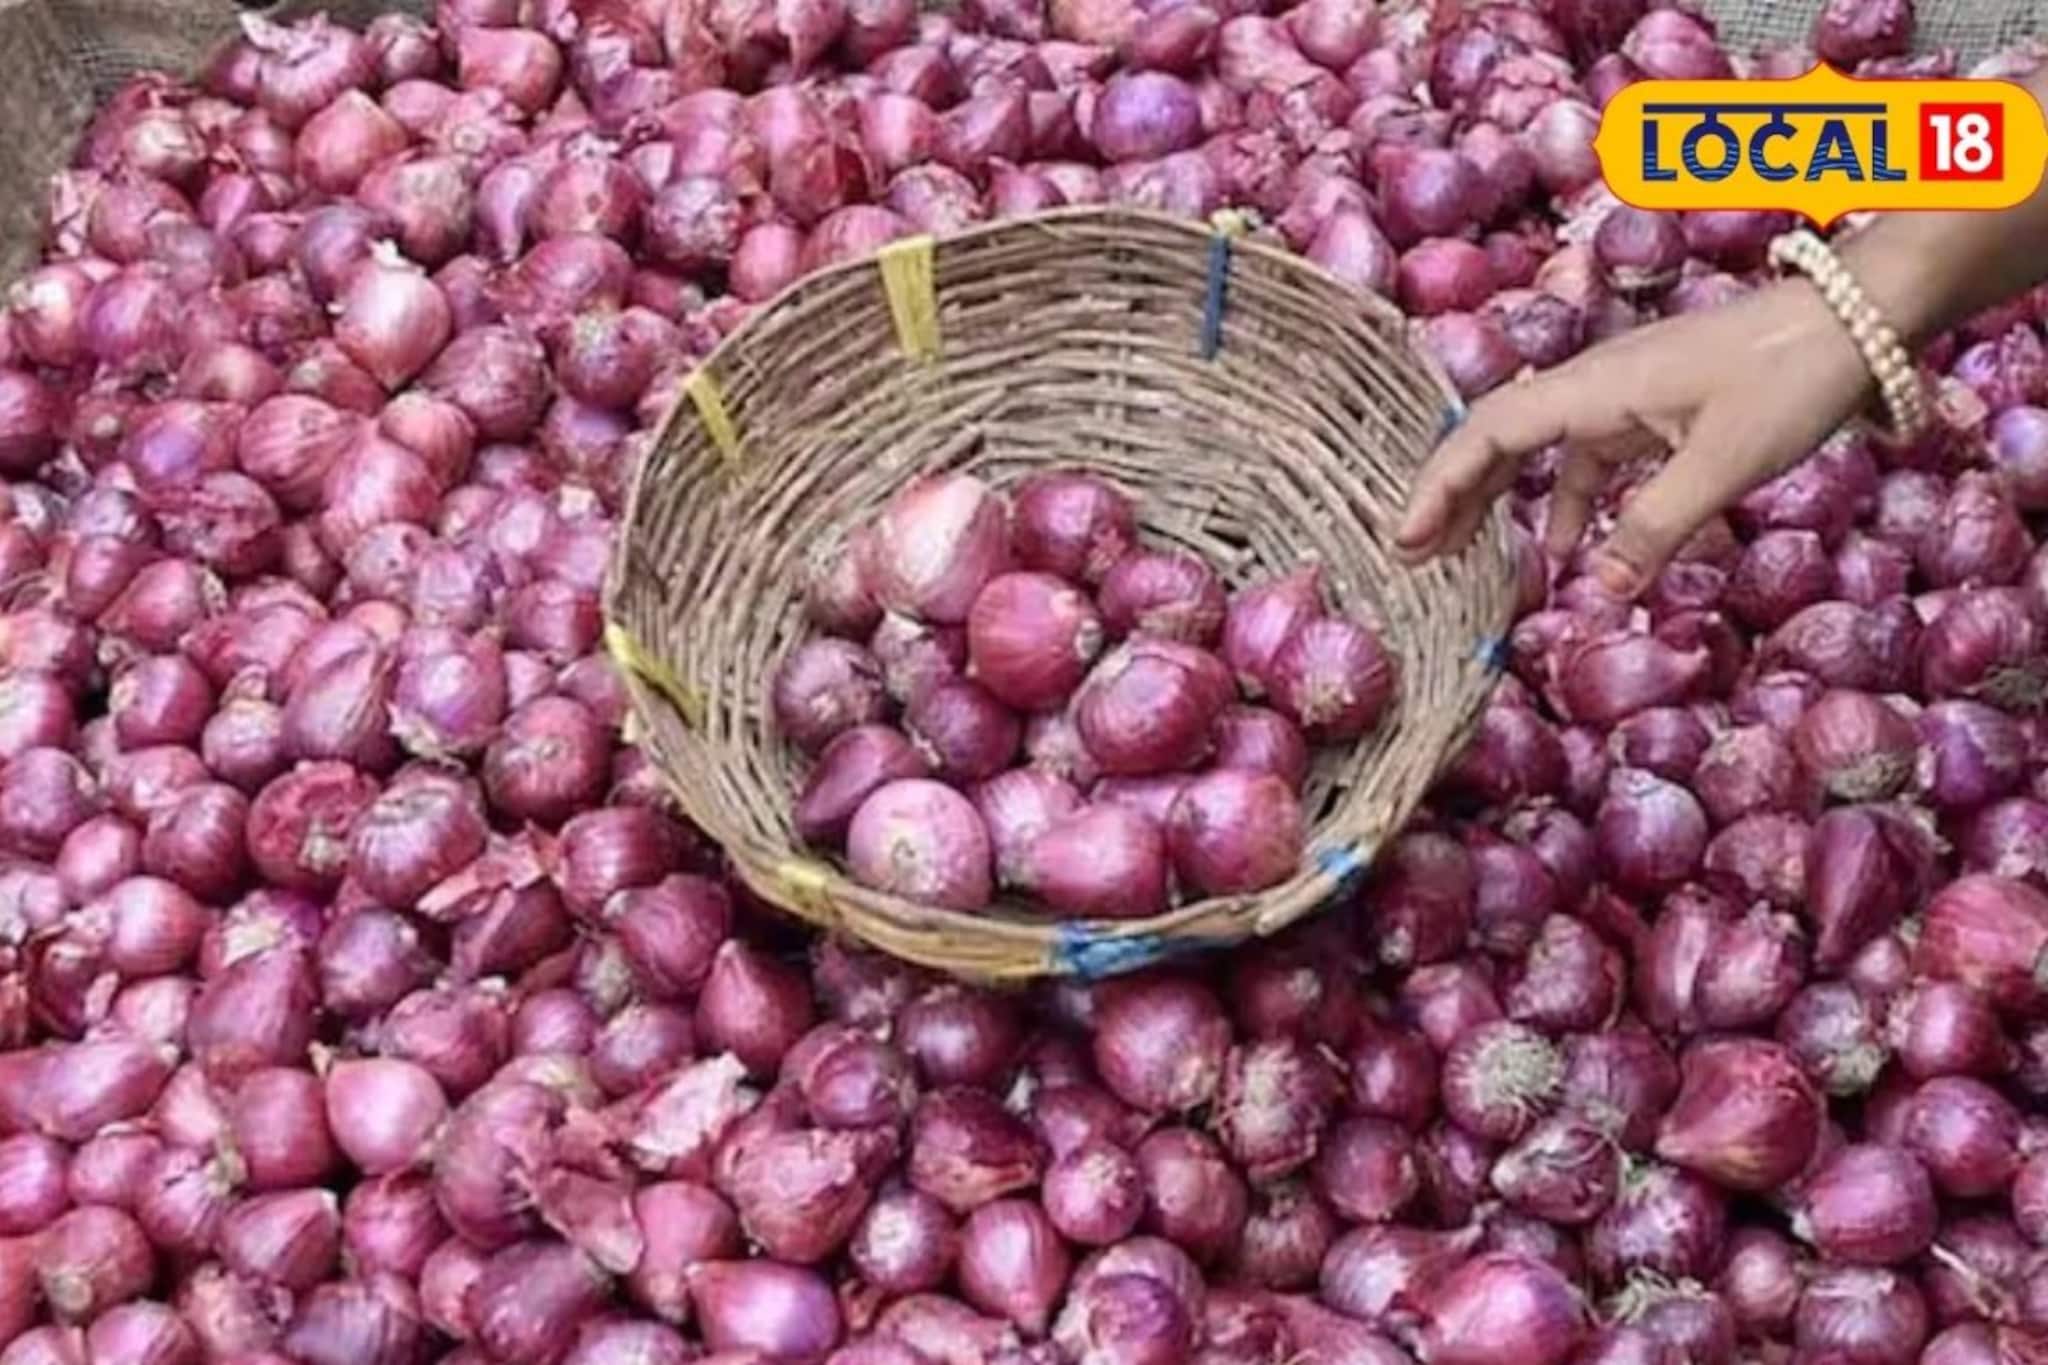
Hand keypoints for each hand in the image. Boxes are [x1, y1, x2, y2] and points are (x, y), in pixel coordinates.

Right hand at [1394, 279, 1877, 595]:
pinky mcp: (1657, 410)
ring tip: (1470, 557)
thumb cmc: (1789, 376)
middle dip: (1452, 495)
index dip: (1439, 485)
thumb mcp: (1724, 463)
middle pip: (1498, 439)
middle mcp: (1594, 387)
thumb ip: (1654, 529)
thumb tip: (1593, 590)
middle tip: (1413, 555)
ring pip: (1541, 452)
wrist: (1857, 317)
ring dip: (1502, 502)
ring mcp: (1624, 397)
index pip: (1487, 433)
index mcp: (1594, 389)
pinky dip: (1568, 504)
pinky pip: (1590, 461)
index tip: (1407, 538)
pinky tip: (1572, 550)